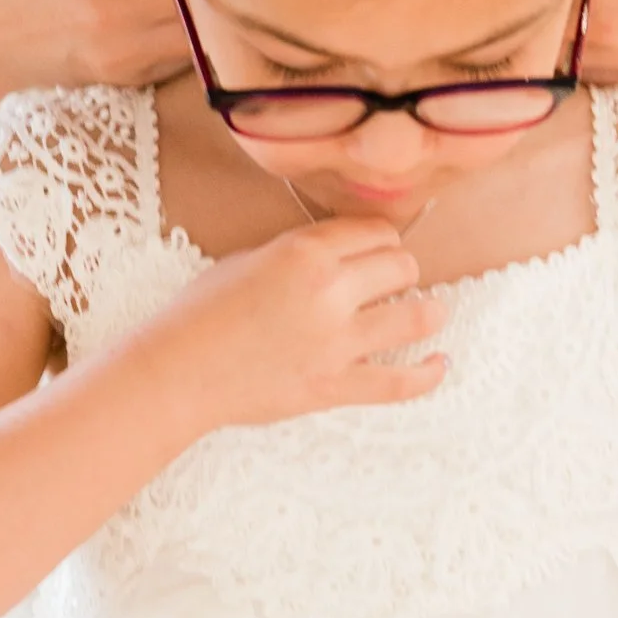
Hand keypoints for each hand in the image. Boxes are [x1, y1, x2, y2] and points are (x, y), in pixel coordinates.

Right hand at [146, 220, 447, 431]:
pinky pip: (399, 382)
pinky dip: (427, 374)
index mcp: (305, 251)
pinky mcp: (335, 385)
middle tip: (396, 278)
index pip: (373, 232)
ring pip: (415, 317)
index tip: (379, 248)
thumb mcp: (247, 259)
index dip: (380, 239)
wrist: (177, 371)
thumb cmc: (199, 312)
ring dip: (430, 311)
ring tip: (434, 311)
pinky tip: (440, 363)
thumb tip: (337, 255)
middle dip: (402, 269)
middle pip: (401, 266)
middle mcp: (330, 291)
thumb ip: (297, 253)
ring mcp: (337, 342)